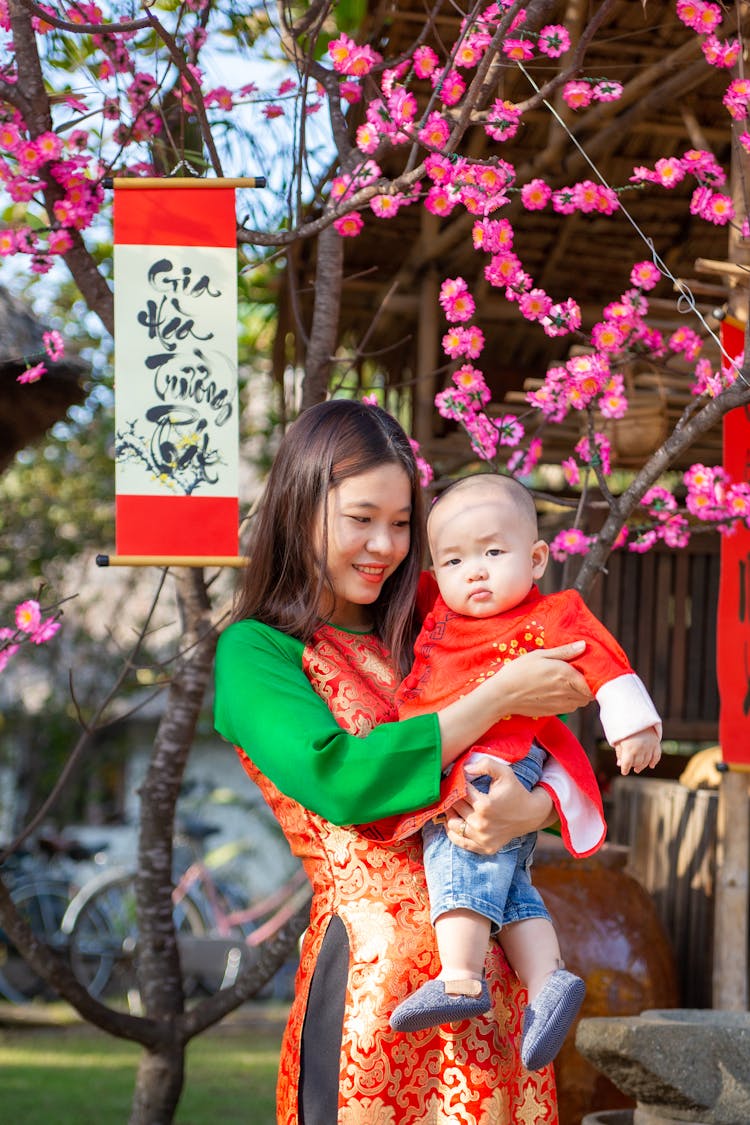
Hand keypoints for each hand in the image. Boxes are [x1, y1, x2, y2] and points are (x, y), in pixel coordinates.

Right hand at [437, 641, 592, 768]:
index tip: (590, 669)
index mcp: (566, 675)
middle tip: (579, 673)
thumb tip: (583, 646)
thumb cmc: (519, 671)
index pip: (594, 682)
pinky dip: (570, 700)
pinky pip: (571, 706)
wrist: (503, 695)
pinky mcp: (555, 712)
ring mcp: (562, 704)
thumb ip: (565, 652)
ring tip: (567, 682)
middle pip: (590, 692)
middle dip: (588, 684)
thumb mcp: (540, 655)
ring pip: (581, 701)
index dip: (595, 676)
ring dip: (579, 693)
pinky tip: (557, 690)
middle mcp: (568, 692)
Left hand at [444, 757, 553, 854]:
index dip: (456, 783)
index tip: (457, 779)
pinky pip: (460, 841)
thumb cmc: (516, 791)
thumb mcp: (504, 772)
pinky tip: (455, 820)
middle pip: (455, 807)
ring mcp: (482, 838)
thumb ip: (485, 764)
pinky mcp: (484, 848)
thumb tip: (465, 768)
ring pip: (453, 824)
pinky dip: (453, 832)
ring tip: (453, 805)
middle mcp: (481, 824)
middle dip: (452, 796)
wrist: (531, 814)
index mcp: (484, 805)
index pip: (460, 791)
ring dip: (450, 813)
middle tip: (452, 790)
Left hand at [615, 728, 661, 774]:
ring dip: (643, 765)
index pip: (627, 764)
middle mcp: (640, 749)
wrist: (635, 713)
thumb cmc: (623, 727)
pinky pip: (657, 755)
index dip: (625, 769)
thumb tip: (619, 764)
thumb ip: (619, 752)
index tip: (624, 771)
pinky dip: (655, 761)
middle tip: (632, 767)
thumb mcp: (618, 738)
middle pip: (638, 763)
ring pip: (647, 761)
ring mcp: (649, 746)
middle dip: (634, 766)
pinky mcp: (656, 742)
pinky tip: (651, 765)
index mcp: (629, 748)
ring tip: (638, 768)